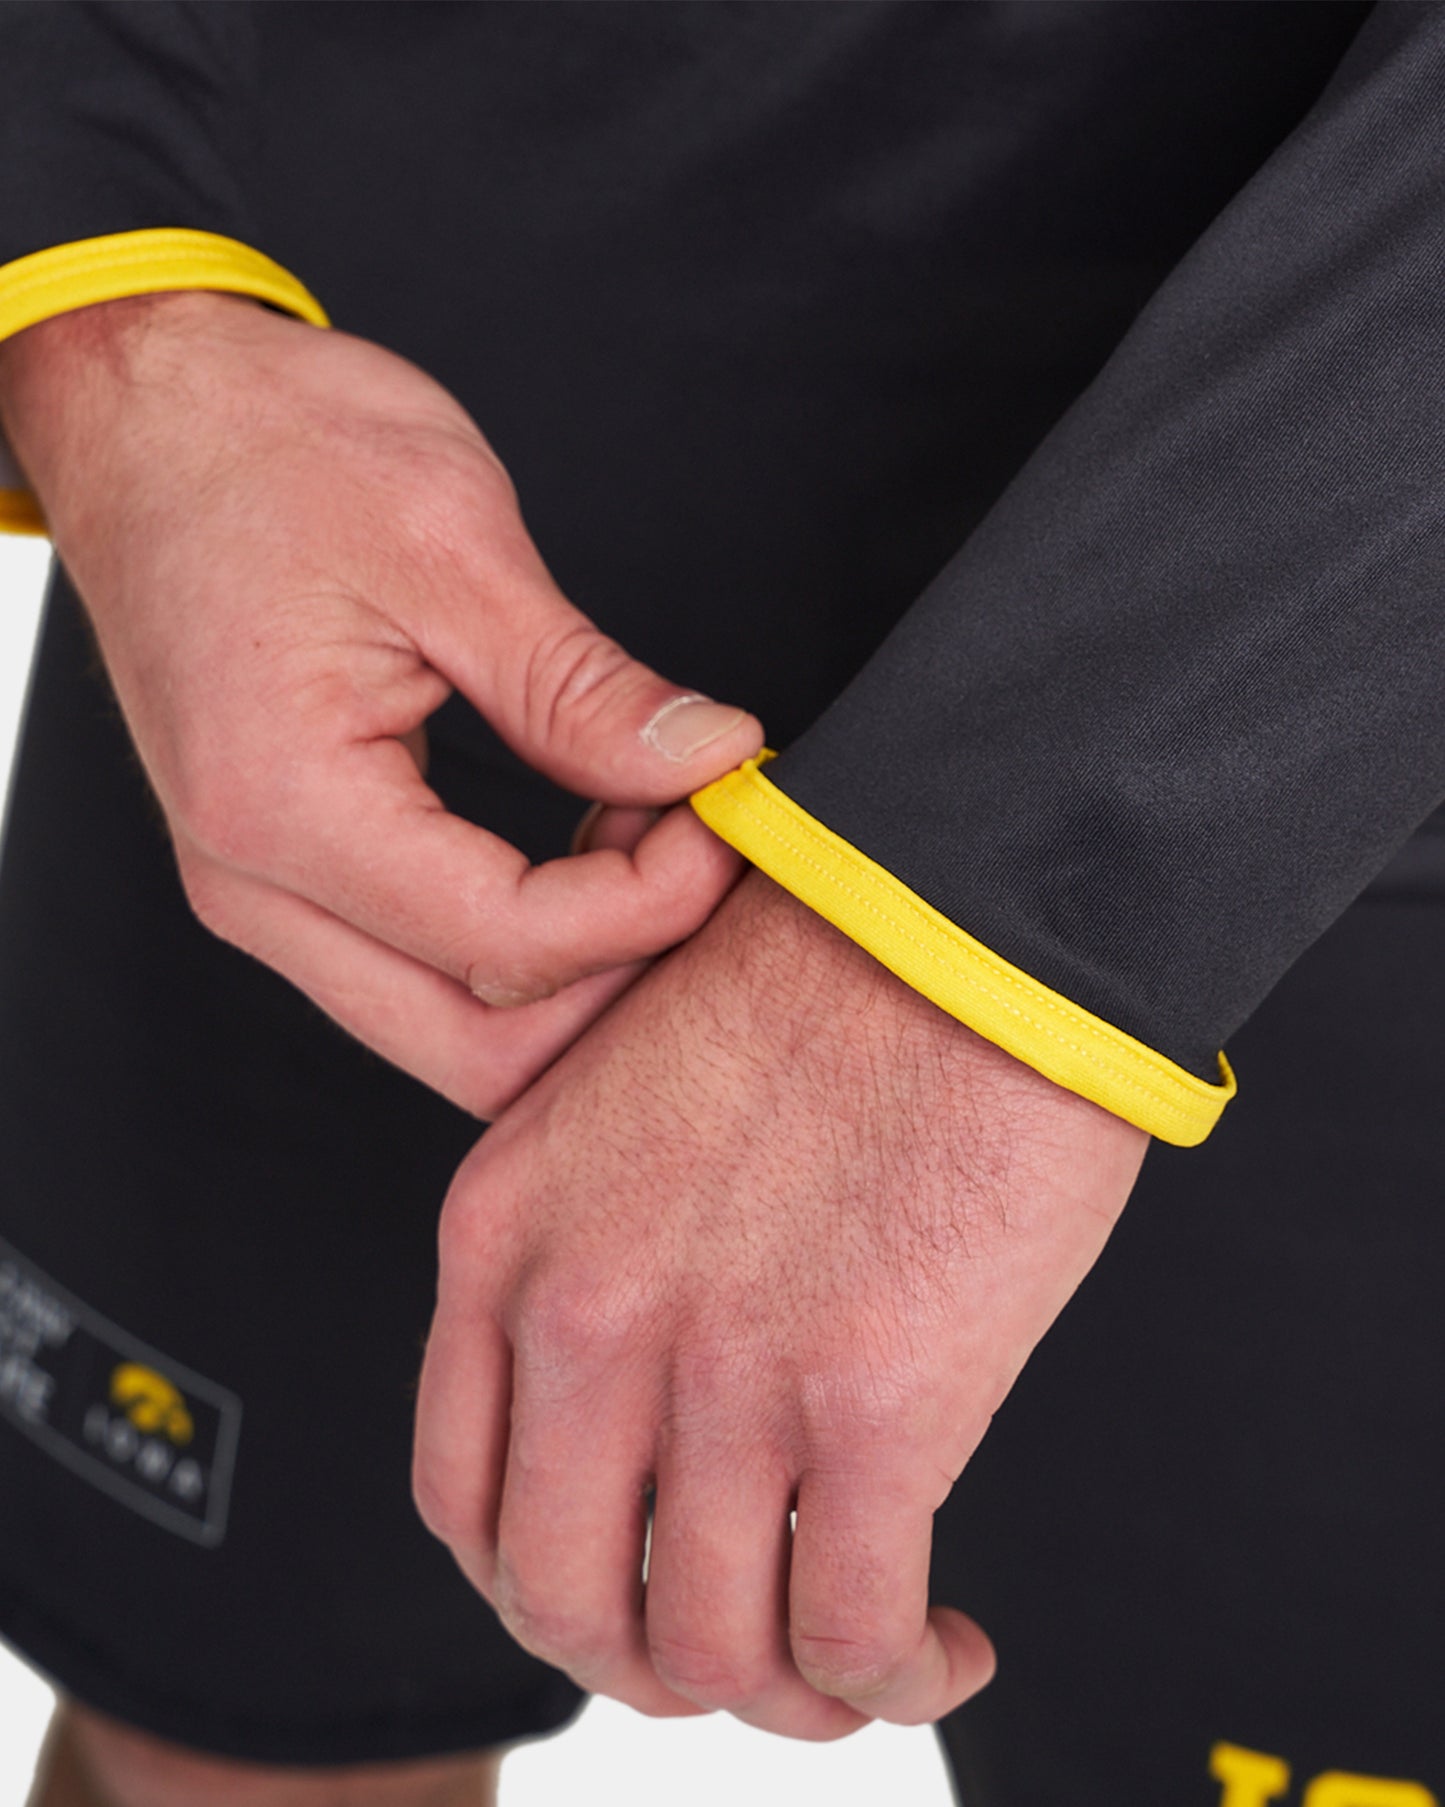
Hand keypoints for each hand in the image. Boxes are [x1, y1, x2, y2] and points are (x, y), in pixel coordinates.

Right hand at [0, 293, 761, 1112]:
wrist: (148, 413)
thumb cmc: (267, 448)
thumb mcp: (451, 544)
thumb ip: (582, 688)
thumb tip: (708, 761)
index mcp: (287, 808)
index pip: (510, 947)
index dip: (652, 905)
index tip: (724, 815)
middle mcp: (258, 885)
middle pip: (481, 1051)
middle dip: (620, 981)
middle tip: (700, 851)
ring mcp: (267, 891)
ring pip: (458, 1030)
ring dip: (579, 965)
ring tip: (646, 828)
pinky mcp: (294, 872)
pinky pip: (430, 968)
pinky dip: (533, 937)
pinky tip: (590, 834)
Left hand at [415, 870, 1149, 1736]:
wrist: (961, 904)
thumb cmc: (824, 977)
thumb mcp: (626, 1100)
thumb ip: (598, 1242)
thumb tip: (656, 1387)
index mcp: (509, 1231)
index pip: (462, 1493)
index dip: (542, 1581)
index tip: (629, 1585)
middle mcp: (587, 1314)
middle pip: (565, 1600)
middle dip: (652, 1664)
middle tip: (740, 1650)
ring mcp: (722, 1366)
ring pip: (706, 1647)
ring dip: (783, 1696)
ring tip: (854, 1661)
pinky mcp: (874, 1402)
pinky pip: (847, 1631)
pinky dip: (891, 1676)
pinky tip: (937, 1643)